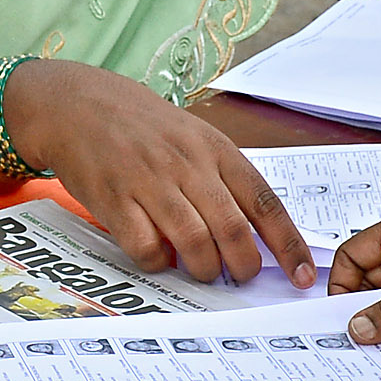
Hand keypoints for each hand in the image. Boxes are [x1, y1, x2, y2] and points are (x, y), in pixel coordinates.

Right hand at [3, 61, 316, 286]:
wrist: (77, 104)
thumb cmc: (142, 126)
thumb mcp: (194, 137)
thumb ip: (223, 178)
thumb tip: (257, 231)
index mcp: (215, 149)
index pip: (264, 202)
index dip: (288, 243)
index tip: (302, 274)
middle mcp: (187, 164)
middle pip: (233, 229)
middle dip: (245, 265)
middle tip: (242, 277)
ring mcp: (150, 181)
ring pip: (194, 243)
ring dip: (205, 269)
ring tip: (204, 272)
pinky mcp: (115, 199)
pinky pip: (146, 247)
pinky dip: (158, 263)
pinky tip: (159, 257)